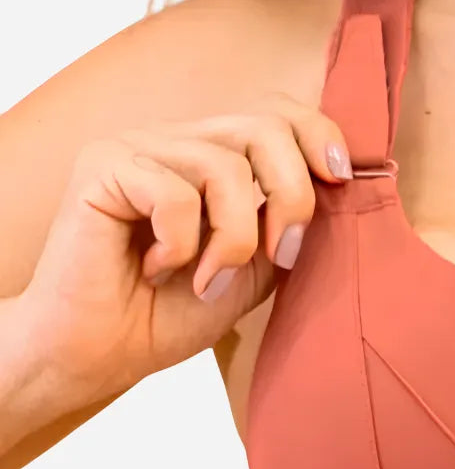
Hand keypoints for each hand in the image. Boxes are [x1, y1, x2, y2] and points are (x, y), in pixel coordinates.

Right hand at [17, 94, 353, 408]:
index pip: (278, 112)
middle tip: (282, 255)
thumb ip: (291, 219)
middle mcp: (178, 139)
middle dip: (291, 195)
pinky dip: (180, 246)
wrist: (102, 357)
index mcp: (215, 152)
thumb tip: (335, 180)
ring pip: (226, 167)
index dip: (319, 136)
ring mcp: (138, 146)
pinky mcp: (103, 166)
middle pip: (265, 127)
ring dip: (233, 240)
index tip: (338, 180)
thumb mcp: (259, 265)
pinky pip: (175, 194)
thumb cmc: (174, 312)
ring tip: (208, 279)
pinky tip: (153, 270)